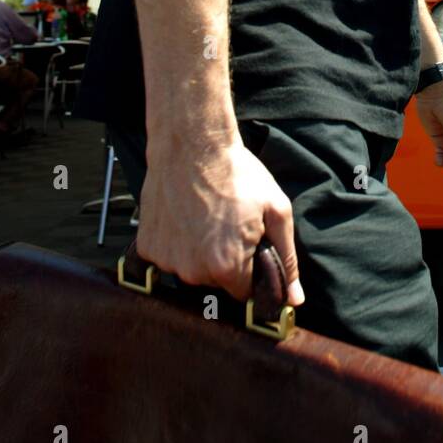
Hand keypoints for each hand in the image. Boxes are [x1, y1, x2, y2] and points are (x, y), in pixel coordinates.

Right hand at [135, 137, 304, 305]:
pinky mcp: (147, 246)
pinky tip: (184, 216)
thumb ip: (286, 259)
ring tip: (205, 217)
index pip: (244, 292)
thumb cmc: (236, 174)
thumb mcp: (276, 211)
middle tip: (228, 224)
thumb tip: (294, 298)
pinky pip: (168, 256)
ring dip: (199, 252)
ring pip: (191, 270)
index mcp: (227, 268)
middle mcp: (193, 272)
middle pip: (216, 282)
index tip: (248, 245)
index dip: (250, 269)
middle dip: (225, 260)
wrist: (192, 144)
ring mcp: (167, 260)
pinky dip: (176, 242)